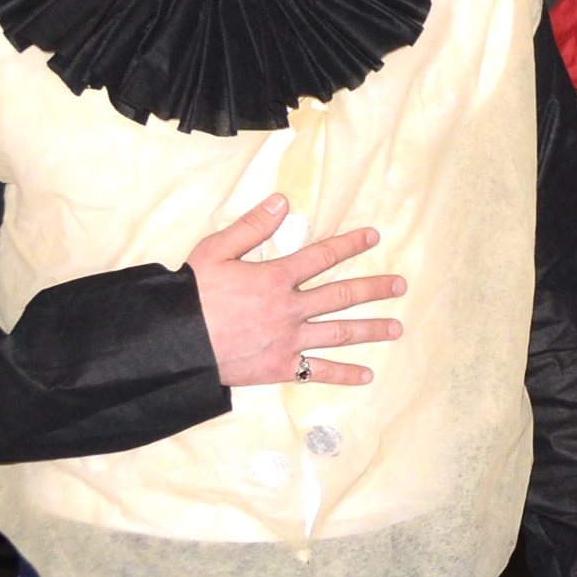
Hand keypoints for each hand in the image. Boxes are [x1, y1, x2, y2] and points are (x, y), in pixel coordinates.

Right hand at [187, 194, 406, 387]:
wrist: (177, 342)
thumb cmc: (191, 295)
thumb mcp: (216, 250)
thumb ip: (252, 226)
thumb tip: (282, 201)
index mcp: (276, 278)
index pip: (321, 256)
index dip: (349, 244)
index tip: (373, 237)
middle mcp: (290, 309)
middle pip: (341, 296)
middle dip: (374, 288)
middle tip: (400, 285)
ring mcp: (288, 340)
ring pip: (339, 333)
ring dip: (371, 330)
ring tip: (397, 328)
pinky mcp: (280, 368)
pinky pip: (318, 372)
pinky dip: (344, 375)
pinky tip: (366, 375)